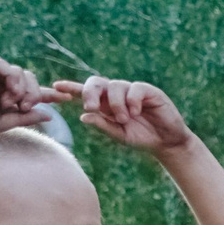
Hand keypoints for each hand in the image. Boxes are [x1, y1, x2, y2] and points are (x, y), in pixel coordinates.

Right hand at [0, 58, 52, 139]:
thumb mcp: (4, 122)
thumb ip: (25, 116)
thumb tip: (49, 114)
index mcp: (8, 96)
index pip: (34, 91)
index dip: (50, 94)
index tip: (67, 98)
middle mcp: (1, 83)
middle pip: (31, 79)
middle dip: (35, 93)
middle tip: (27, 107)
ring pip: (20, 72)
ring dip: (23, 89)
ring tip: (13, 104)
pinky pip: (4, 66)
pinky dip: (12, 79)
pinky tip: (10, 93)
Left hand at [56, 77, 193, 155]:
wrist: (167, 142)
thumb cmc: (142, 138)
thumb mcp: (120, 135)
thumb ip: (103, 126)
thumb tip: (83, 116)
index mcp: (106, 104)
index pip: (85, 92)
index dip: (71, 87)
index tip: (56, 87)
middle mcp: (117, 94)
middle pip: (96, 82)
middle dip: (90, 92)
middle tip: (91, 107)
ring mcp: (133, 91)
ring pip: (115, 86)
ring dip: (115, 103)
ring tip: (124, 119)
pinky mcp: (149, 91)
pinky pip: (134, 88)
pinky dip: (131, 100)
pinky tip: (136, 112)